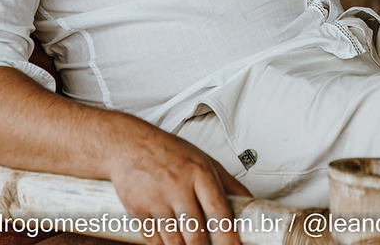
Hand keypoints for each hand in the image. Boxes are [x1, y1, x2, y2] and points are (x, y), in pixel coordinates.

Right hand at [108, 123, 251, 244]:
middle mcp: (178, 186)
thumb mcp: (204, 160)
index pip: (219, 212)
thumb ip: (229, 184)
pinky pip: (154, 242)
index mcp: (199, 173)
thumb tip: (251, 204)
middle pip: (196, 234)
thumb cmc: (170, 152)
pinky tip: (172, 244)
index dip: (229, 237)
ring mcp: (155, 200)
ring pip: (174, 243)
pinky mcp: (137, 210)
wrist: (128, 144)